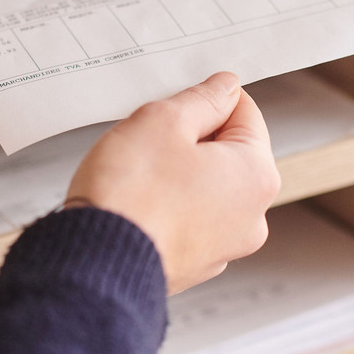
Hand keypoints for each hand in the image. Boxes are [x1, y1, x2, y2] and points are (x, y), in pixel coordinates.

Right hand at [65, 71, 280, 294]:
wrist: (96, 264)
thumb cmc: (130, 194)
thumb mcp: (163, 122)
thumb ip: (202, 100)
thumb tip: (225, 88)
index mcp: (256, 175)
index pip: (245, 112)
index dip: (206, 100)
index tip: (176, 103)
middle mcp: (252, 216)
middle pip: (227, 152)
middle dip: (191, 138)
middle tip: (150, 139)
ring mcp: (224, 247)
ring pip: (205, 186)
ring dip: (178, 172)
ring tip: (139, 174)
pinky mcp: (194, 265)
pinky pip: (187, 218)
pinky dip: (167, 206)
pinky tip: (138, 202)